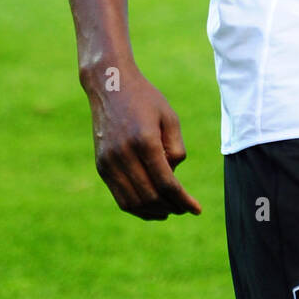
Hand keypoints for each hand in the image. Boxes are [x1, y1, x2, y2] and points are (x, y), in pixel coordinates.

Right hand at [85, 66, 201, 220]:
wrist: (110, 86)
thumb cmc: (146, 100)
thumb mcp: (170, 118)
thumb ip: (176, 149)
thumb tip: (173, 178)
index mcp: (144, 141)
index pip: (166, 183)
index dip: (183, 200)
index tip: (196, 210)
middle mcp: (123, 155)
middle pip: (150, 196)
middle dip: (171, 207)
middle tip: (184, 208)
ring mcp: (109, 162)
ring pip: (132, 202)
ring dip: (153, 212)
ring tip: (169, 211)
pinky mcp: (101, 166)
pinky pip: (119, 196)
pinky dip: (136, 207)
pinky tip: (151, 207)